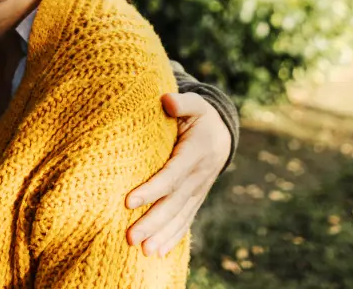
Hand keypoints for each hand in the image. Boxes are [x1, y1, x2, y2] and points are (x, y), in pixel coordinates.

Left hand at [124, 92, 231, 255]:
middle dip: (152, 221)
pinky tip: (158, 252)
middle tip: (130, 237)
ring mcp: (199, 190)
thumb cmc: (200, 115)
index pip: (172, 174)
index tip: (129, 201)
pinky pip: (186, 220)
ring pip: (180, 216)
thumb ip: (182, 102)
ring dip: (162, 235)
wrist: (223, 133)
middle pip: (174, 202)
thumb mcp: (195, 103)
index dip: (152, 189)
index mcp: (198, 151)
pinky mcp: (196, 199)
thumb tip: (166, 101)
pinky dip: (173, 237)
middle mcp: (200, 174)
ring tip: (143, 251)